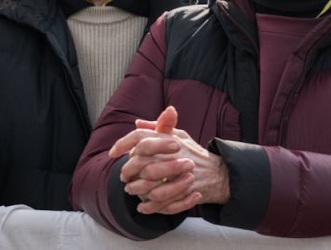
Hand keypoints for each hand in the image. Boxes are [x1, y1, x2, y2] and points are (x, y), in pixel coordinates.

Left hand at [110, 106, 230, 214]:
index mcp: (171, 140)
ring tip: (131, 191)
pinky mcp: (185, 192)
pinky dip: (149, 207)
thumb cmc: (193, 153)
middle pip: (142, 163)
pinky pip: (162, 202)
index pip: (142, 138)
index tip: (112, 153)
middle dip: (128, 171)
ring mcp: (181, 175)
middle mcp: (175, 156)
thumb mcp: (179, 136)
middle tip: (123, 177)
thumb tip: (137, 123)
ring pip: (150, 185)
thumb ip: (159, 128)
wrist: (217, 173)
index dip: (124, 143)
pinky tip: (142, 207)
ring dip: (137, 190)